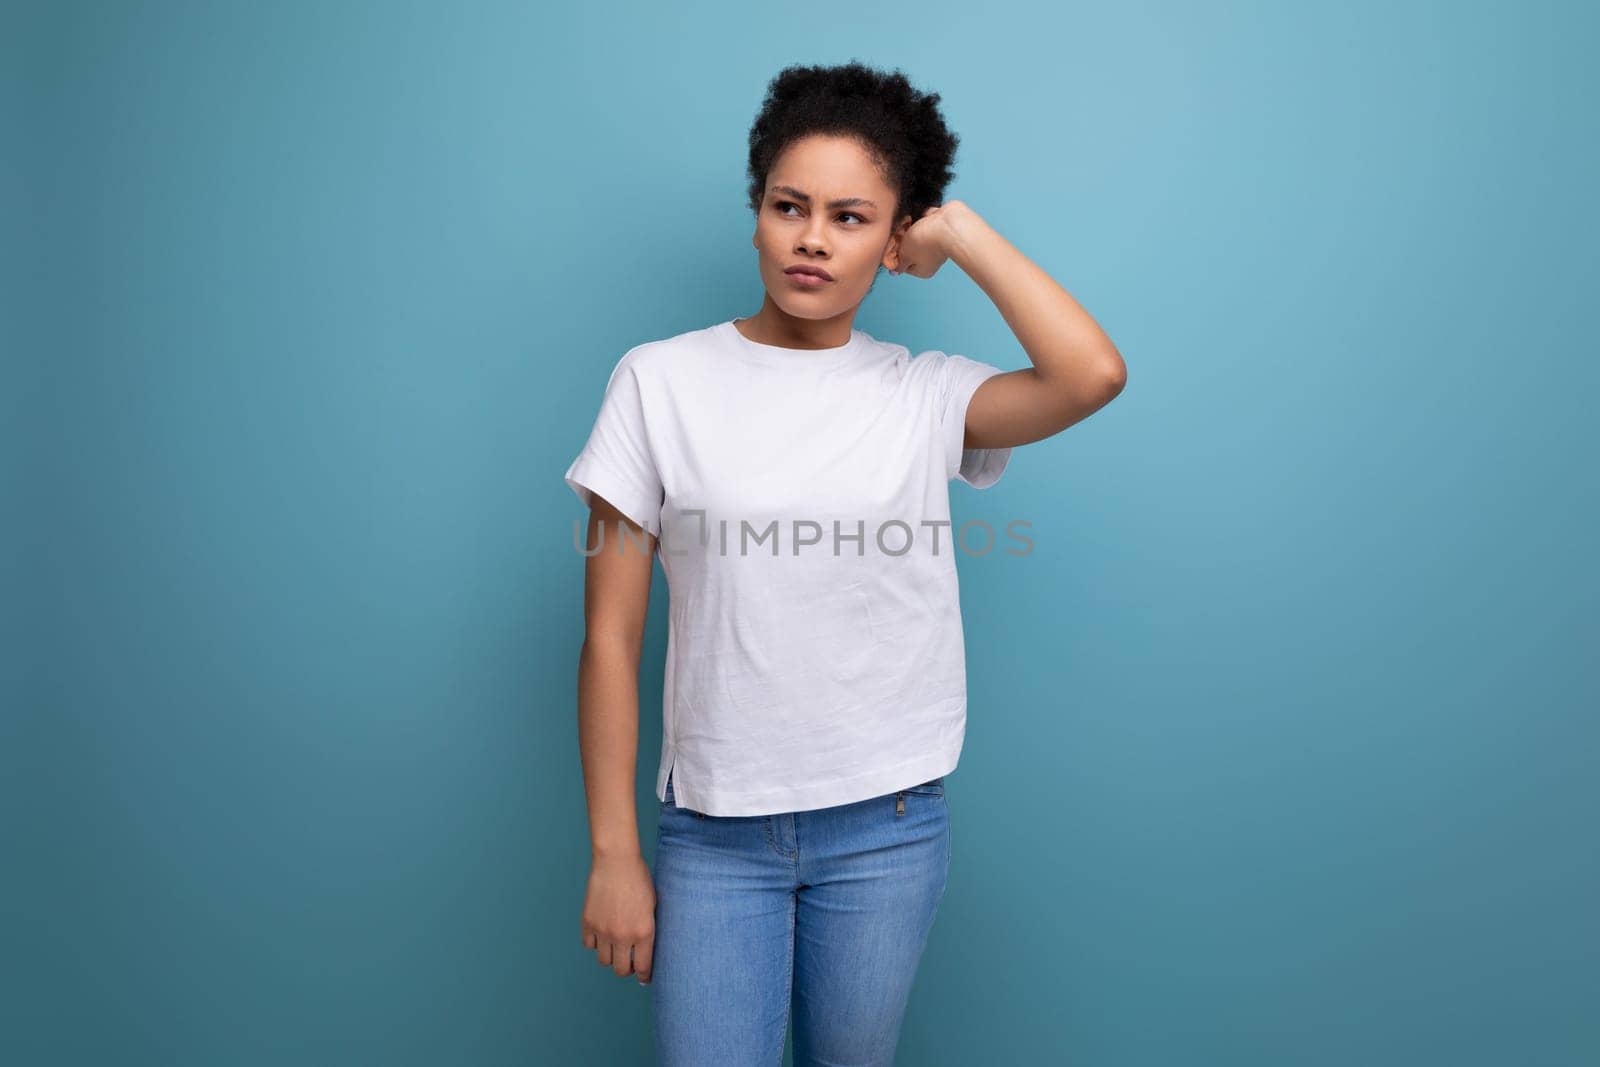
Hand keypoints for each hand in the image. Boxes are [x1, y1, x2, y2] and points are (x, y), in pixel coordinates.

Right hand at [581, 852, 656, 984]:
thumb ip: (649, 929)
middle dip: (627, 968)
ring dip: (611, 956)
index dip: (644, 975)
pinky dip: (595, 942)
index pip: (643, 967)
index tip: (644, 977)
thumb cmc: (639, 879)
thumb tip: (647, 950)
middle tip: (629, 960)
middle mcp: (623, 936)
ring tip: (615, 945)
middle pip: (622, 970)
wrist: (617, 861)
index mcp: (644, 932)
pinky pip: (590, 945)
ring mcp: (604, 931)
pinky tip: (602, 931)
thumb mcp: (653, 905)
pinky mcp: (588, 923)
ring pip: (604, 961)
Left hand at [889, 199, 969, 278]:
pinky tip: (917, 218)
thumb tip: (895, 272)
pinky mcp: (938, 229)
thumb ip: (899, 264)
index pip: (903, 265)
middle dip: (902, 241)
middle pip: (908, 250)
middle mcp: (930, 259)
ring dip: (909, 229)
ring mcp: (935, 243)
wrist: (948, 224)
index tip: (891, 248)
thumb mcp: (905, 255)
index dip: (895, 256)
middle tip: (899, 235)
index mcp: (922, 270)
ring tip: (908, 224)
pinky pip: (923, 225)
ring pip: (915, 236)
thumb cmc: (926, 242)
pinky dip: (919, 221)